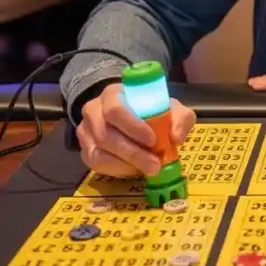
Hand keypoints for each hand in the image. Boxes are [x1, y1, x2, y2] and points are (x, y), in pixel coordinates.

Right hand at [76, 83, 196, 177]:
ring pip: (100, 153)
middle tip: (155, 165)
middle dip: (133, 153)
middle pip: (106, 135)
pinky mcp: (85, 151)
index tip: (153, 140)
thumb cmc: (150, 109)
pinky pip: (97, 164)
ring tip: (149, 169)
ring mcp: (85, 132)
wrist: (129, 115)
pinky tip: (134, 169)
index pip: (115, 109)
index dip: (133, 126)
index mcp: (113, 94)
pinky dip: (118, 170)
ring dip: (126, 165)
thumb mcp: (170, 107)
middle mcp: (93, 111)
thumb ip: (180, 118)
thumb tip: (176, 138)